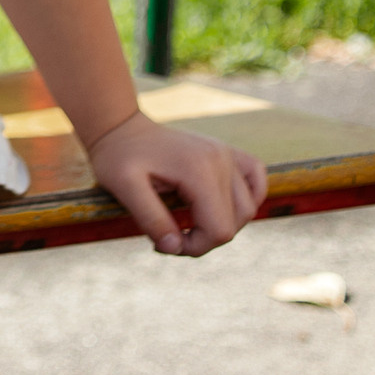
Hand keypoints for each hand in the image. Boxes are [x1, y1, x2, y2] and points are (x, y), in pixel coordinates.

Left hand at [84, 113, 267, 257]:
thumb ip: (150, 220)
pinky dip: (248, 197)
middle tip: (170, 235)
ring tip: (188, 222)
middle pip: (235, 223)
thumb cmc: (117, 157)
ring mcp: (226, 152)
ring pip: (248, 207)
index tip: (165, 243)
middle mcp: (221, 159)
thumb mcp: (123, 188)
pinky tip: (223, 205)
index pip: (220, 230)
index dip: (195, 247)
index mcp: (198, 170)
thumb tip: (174, 247)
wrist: (121, 127)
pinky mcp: (228, 150)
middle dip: (204, 239)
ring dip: (222, 223)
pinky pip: (256, 178)